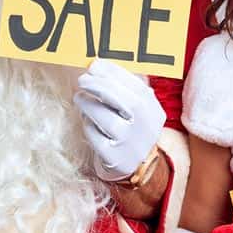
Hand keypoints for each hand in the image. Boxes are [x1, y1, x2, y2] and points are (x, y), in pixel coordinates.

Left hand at [73, 59, 165, 181]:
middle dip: (100, 86)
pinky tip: (85, 118)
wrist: (134, 167)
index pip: (137, 87)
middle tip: (83, 79)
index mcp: (154, 111)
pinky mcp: (114, 158)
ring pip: (108, 120)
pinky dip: (88, 124)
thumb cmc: (131, 130)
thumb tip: (98, 65)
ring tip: (79, 97)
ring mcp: (131, 144)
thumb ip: (126, 90)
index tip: (95, 65)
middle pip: (125, 102)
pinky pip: (96, 137)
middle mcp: (146, 128)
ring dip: (89, 104)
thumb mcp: (138, 111)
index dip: (114, 73)